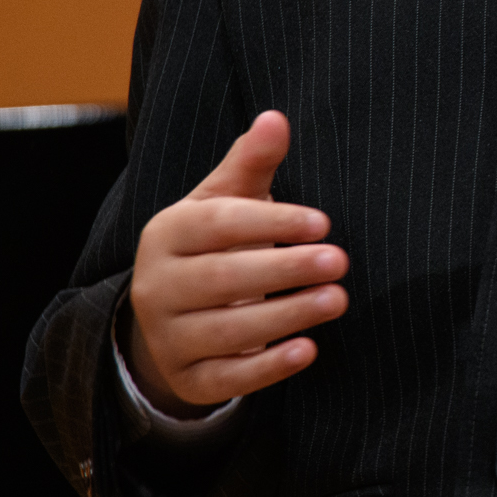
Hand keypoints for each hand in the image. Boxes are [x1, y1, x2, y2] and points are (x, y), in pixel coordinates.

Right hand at [124, 111, 348, 415]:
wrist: (172, 316)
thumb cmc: (213, 244)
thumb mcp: (225, 200)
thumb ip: (251, 162)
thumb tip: (276, 117)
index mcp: (166, 234)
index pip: (219, 225)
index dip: (271, 222)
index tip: (323, 222)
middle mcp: (157, 286)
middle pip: (223, 278)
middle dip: (284, 269)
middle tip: (340, 261)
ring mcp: (168, 337)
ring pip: (227, 330)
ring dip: (287, 316)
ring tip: (338, 299)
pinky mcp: (188, 378)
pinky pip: (226, 379)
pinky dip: (267, 368)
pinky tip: (308, 349)